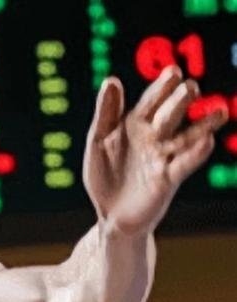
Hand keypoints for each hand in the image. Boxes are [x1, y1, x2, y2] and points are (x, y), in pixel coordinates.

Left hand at [84, 67, 227, 235]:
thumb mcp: (98, 141)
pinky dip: (195, 154)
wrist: (109, 213)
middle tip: (191, 87)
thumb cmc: (104, 176)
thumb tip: (111, 80)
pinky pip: (184, 164)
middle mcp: (155, 137)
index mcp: (136, 124)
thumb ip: (105, 113)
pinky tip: (207, 141)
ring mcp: (164, 157)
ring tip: (219, 112)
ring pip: (187, 137)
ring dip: (203, 125)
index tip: (173, 72)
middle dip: (181, 101)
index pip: (152, 100)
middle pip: (171, 114)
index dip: (162, 87)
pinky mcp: (168, 178)